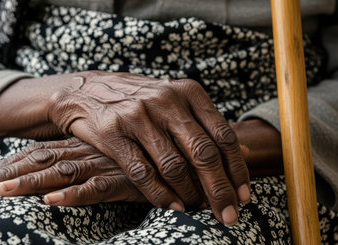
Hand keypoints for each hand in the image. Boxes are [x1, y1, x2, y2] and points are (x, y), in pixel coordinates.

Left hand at [0, 138, 147, 203]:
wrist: (186, 154)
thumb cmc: (148, 156)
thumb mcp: (113, 154)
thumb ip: (91, 158)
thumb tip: (65, 169)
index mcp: (86, 143)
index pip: (42, 151)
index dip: (13, 162)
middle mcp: (91, 150)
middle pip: (43, 160)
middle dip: (9, 173)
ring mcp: (107, 164)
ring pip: (63, 172)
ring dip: (32, 182)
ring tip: (3, 190)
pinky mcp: (126, 180)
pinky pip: (97, 188)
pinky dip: (74, 194)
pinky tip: (53, 200)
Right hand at [46, 71, 249, 224]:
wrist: (87, 91)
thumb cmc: (141, 100)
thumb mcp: (175, 100)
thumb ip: (207, 124)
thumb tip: (250, 151)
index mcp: (188, 92)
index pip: (223, 136)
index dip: (237, 169)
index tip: (244, 195)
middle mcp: (166, 101)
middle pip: (203, 153)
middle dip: (220, 190)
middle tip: (229, 215)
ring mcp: (138, 116)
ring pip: (174, 166)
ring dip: (190, 195)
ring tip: (197, 208)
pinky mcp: (114, 134)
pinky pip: (143, 173)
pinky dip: (160, 194)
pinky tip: (172, 206)